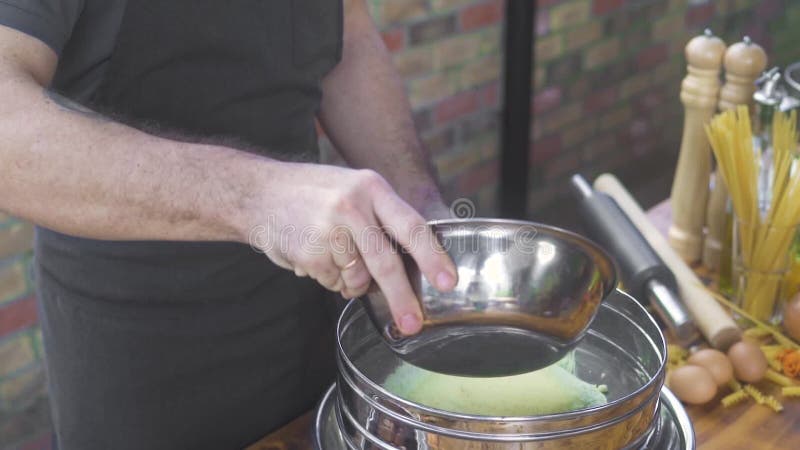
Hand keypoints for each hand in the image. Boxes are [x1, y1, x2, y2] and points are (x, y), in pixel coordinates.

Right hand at [246, 163, 457, 334]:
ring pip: (357, 278)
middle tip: (412, 324)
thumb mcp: (354, 188)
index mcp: (371, 187)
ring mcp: (328, 229)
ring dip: (352, 281)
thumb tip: (420, 258)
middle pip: (386, 261)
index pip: (411, 226)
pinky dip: (329, 278)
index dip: (432, 257)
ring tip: (334, 255)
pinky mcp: (308, 252)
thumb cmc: (314, 193)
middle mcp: (352, 206)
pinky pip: (333, 282)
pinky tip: (315, 255)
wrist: (257, 192)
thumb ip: (383, 215)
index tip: (448, 282)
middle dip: (401, 297)